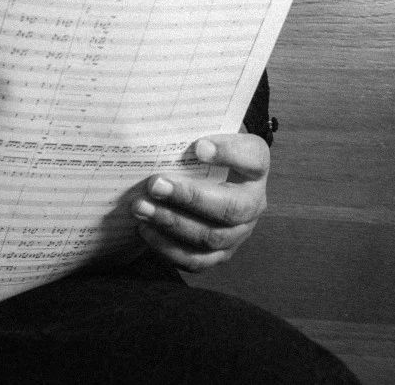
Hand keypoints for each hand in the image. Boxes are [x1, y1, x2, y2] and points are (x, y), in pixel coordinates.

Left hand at [133, 133, 268, 271]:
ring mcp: (239, 232)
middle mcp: (253, 203)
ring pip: (212, 237)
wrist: (204, 178)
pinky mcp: (220, 254)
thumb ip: (195, 135)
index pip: (253, 157)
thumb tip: (191, 146)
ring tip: (141, 208)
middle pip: (230, 208)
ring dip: (172, 223)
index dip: (229, 152)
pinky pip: (197, 260)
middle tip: (154, 185)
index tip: (199, 146)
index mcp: (254, 167)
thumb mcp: (202, 134)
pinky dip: (168, 248)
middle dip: (189, 197)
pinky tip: (145, 230)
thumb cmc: (200, 153)